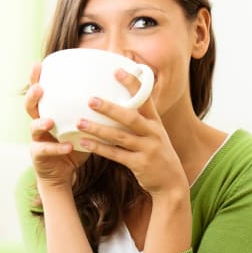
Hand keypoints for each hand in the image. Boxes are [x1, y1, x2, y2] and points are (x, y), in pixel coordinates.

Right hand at [24, 63, 89, 188]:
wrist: (63, 174)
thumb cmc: (74, 146)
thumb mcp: (83, 127)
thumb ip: (92, 113)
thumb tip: (117, 95)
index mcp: (49, 113)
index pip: (41, 93)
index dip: (37, 79)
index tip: (39, 64)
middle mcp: (39, 124)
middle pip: (30, 107)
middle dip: (32, 96)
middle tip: (40, 88)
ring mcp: (37, 140)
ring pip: (34, 128)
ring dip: (41, 123)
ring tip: (50, 121)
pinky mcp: (39, 157)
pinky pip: (46, 151)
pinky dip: (57, 149)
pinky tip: (67, 147)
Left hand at [76, 69, 187, 196]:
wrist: (171, 182)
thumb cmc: (157, 154)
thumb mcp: (154, 134)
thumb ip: (140, 120)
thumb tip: (117, 104)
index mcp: (155, 122)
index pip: (145, 98)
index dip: (132, 83)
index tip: (117, 70)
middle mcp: (153, 133)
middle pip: (130, 117)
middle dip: (110, 108)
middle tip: (90, 100)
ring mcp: (147, 149)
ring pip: (120, 137)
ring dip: (98, 129)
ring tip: (80, 122)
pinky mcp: (140, 164)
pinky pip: (116, 155)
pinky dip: (99, 148)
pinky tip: (84, 143)